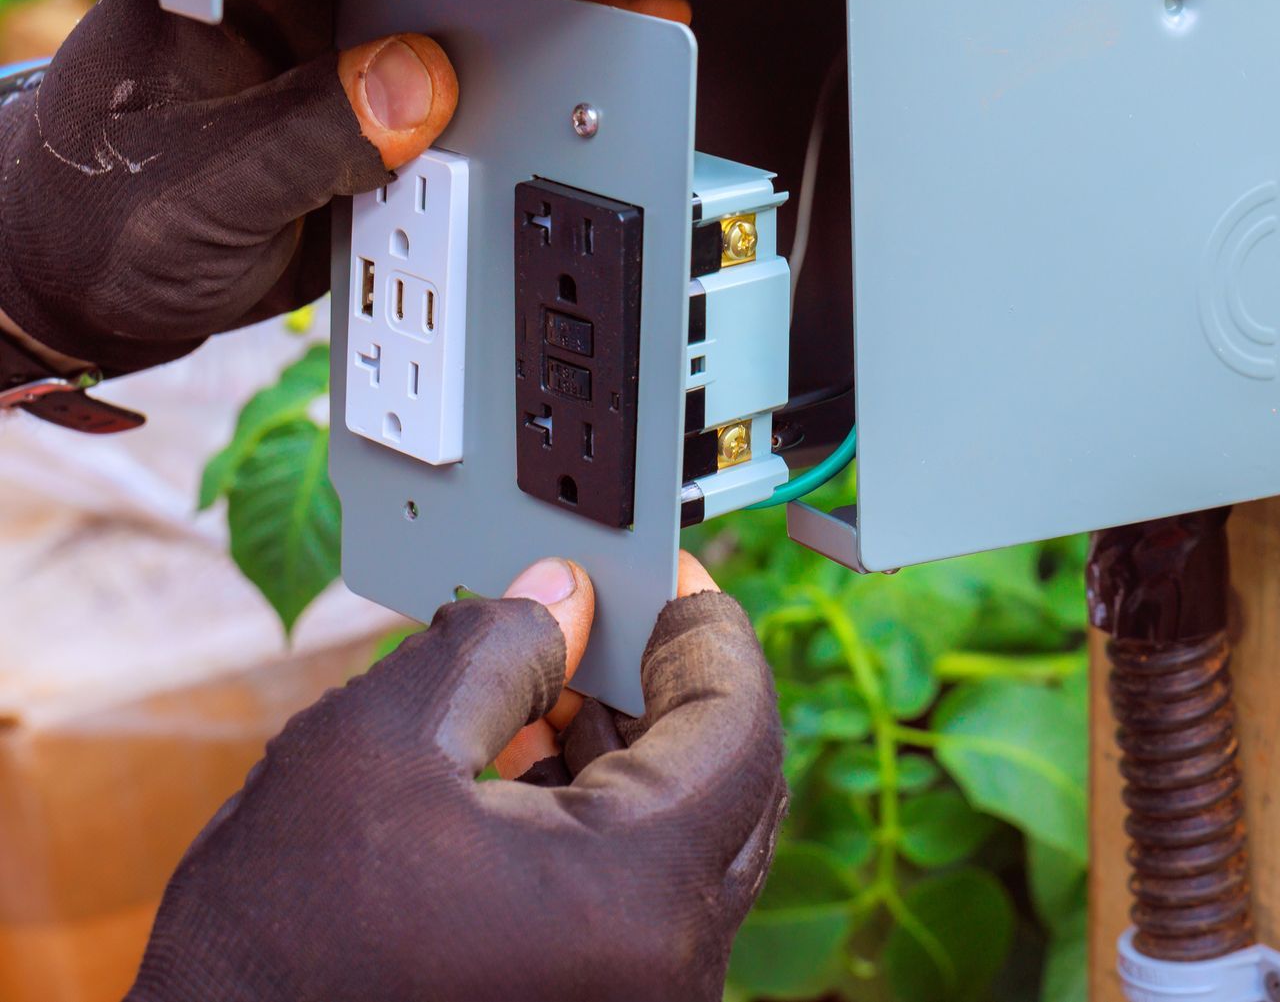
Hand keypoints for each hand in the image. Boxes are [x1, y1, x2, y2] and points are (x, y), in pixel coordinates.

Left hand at [0, 0, 457, 373]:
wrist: (96, 300)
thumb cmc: (93, 225)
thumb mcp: (199, 190)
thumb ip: (307, 138)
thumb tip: (422, 85)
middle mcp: (285, 11)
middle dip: (468, 10)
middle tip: (515, 48)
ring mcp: (333, 71)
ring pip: (440, 53)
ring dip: (472, 94)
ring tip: (490, 128)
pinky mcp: (369, 132)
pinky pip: (440, 129)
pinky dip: (461, 155)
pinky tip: (464, 176)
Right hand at [130, 554, 786, 1001]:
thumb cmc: (270, 954)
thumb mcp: (370, 750)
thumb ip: (490, 650)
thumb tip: (562, 600)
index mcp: (636, 900)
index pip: (740, 729)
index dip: (709, 635)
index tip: (673, 583)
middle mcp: (663, 971)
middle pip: (727, 788)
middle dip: (669, 689)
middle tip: (612, 617)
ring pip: (681, 846)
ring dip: (631, 752)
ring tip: (556, 678)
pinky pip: (638, 900)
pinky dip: (604, 822)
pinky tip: (534, 762)